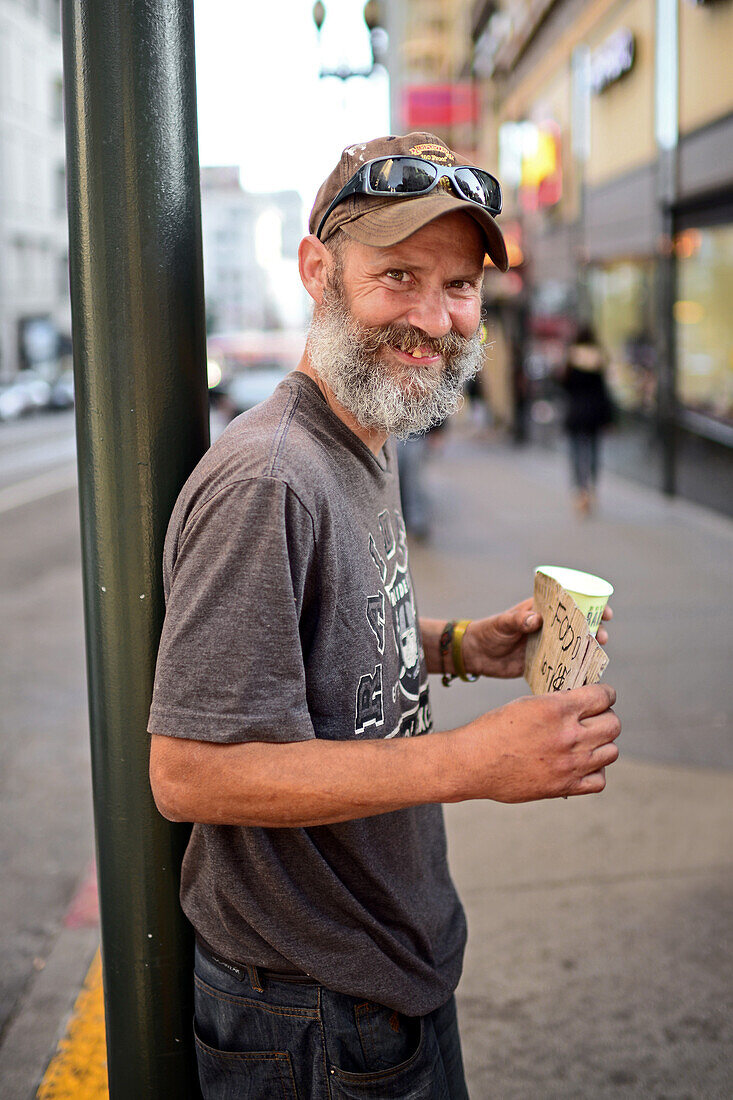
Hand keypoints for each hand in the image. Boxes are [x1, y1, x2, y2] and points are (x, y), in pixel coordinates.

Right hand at [457, 683, 620, 802]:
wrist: (473, 762)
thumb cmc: (494, 730)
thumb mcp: (526, 704)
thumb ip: (558, 704)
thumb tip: (582, 703)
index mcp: (557, 709)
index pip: (603, 696)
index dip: (606, 694)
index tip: (603, 697)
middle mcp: (568, 736)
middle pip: (613, 724)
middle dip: (606, 717)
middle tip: (595, 719)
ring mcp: (570, 764)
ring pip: (612, 751)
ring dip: (603, 744)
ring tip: (589, 742)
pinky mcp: (565, 786)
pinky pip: (600, 780)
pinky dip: (596, 772)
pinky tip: (583, 765)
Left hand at [462, 600, 612, 678]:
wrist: (476, 655)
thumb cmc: (489, 631)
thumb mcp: (503, 623)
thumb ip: (518, 620)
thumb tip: (536, 620)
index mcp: (541, 610)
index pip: (570, 603)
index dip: (590, 605)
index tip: (604, 612)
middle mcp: (548, 627)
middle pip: (578, 625)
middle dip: (595, 629)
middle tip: (602, 636)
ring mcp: (547, 645)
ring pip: (574, 645)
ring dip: (588, 648)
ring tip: (597, 653)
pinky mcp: (543, 662)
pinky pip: (563, 664)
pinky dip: (575, 668)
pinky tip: (586, 674)